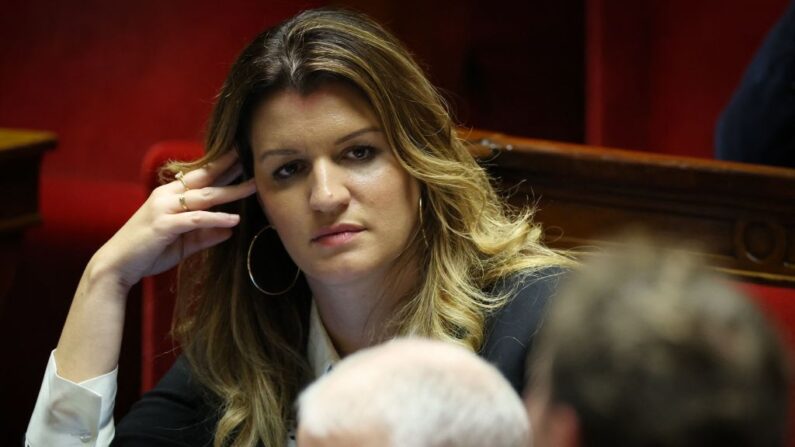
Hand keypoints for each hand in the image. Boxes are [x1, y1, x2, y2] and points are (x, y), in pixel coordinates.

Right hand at [93, 150, 255, 288]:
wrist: (117, 266)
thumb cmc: (148, 252)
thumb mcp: (183, 243)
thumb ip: (205, 235)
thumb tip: (230, 231)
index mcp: (169, 195)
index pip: (199, 176)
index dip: (221, 167)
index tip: (242, 158)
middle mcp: (166, 196)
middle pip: (204, 178)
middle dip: (229, 167)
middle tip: (251, 156)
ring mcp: (164, 208)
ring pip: (204, 196)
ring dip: (231, 191)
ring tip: (254, 186)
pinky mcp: (164, 225)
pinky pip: (196, 219)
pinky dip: (216, 218)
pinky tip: (234, 220)